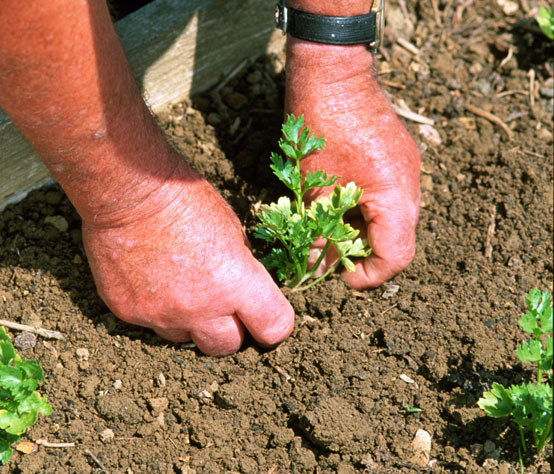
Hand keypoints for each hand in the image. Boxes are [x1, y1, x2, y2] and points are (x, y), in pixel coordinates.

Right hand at [81, 163, 294, 355]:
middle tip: (220, 304)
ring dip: (190, 321)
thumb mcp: (231, 227)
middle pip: (227, 346)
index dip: (273, 324)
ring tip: (179, 286)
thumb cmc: (184, 199)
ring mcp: (162, 314)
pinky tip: (150, 279)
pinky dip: (156, 309)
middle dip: (230, 329)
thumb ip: (239, 268)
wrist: (129, 192)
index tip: (266, 316)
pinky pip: (151, 324)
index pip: (273, 327)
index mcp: (235, 283)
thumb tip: (243, 289)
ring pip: (185, 339)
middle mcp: (200, 308)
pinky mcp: (129, 313)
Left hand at [286, 41, 420, 288]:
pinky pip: (390, 197)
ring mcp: (408, 168)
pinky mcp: (398, 157)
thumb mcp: (312, 188)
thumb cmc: (320, 125)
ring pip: (394, 220)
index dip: (367, 276)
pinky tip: (340, 205)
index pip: (395, 256)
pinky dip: (367, 210)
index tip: (340, 278)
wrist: (333, 72)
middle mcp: (410, 184)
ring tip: (331, 231)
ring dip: (364, 232)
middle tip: (331, 256)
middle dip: (364, 256)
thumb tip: (315, 265)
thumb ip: (318, 232)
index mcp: (395, 195)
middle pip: (398, 240)